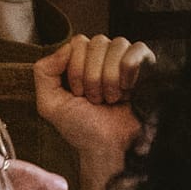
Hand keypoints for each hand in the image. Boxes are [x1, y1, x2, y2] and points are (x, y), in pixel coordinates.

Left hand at [34, 34, 153, 161]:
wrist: (108, 146)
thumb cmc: (81, 127)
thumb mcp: (50, 104)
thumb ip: (44, 72)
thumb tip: (66, 47)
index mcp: (81, 60)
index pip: (78, 42)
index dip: (76, 69)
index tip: (78, 94)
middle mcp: (104, 55)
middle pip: (97, 42)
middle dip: (93, 77)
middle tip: (95, 99)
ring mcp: (125, 59)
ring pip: (118, 44)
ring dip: (110, 78)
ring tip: (111, 98)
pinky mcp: (146, 64)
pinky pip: (137, 49)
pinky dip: (129, 70)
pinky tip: (127, 88)